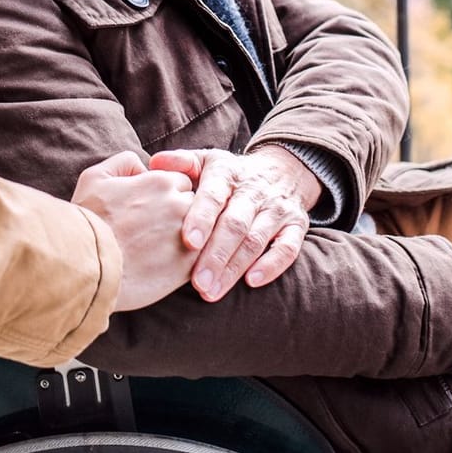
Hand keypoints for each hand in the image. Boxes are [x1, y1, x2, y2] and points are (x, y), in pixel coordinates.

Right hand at [74, 150, 201, 312]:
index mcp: (161, 182)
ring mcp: (188, 237)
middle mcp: (180, 205)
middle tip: (157, 228)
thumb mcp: (94, 178)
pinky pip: (200, 257)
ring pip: (201, 231)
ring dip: (189, 236)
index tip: (153, 208)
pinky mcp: (189, 267)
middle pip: (194, 203)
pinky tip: (167, 265)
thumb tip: (143, 165)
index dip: (168, 194)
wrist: (87, 269)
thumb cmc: (88, 223)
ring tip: (162, 248)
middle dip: (182, 212)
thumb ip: (124, 162)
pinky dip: (189, 259)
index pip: (181, 181)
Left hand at [152, 147, 316, 301]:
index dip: (202, 218)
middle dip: (216, 255)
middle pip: (235, 224)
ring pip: (256, 239)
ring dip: (234, 268)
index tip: (188, 242)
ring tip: (211, 292)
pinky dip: (272, 266)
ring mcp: (277, 209)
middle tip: (197, 283)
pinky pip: (288, 248)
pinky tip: (251, 282)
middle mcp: (254, 190)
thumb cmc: (228, 175)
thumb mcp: (206, 161)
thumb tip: (154, 163)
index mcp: (227, 173)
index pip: (214, 195)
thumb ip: (181, 163)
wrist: (281, 170)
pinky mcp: (297, 226)